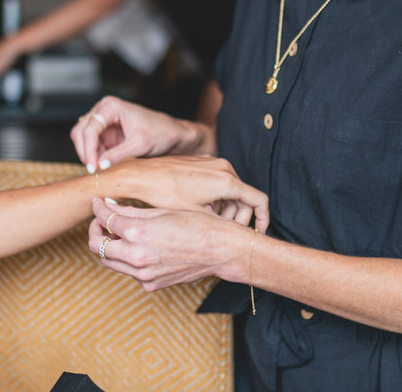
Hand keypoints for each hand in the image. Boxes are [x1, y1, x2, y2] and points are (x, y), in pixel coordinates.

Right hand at [70, 96, 204, 170]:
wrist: (171, 135)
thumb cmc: (160, 133)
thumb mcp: (140, 145)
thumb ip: (118, 155)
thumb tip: (99, 165)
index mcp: (111, 107)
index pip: (90, 128)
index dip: (88, 149)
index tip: (93, 167)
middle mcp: (103, 110)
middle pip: (80, 131)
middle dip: (85, 151)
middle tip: (94, 170)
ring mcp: (102, 121)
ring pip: (81, 138)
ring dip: (87, 154)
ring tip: (99, 168)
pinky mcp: (104, 133)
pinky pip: (90, 145)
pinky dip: (93, 156)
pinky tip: (102, 166)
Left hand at [89, 198, 250, 290]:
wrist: (221, 251)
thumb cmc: (196, 224)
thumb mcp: (161, 211)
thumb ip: (130, 211)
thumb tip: (108, 207)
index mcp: (138, 233)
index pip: (104, 220)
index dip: (97, 209)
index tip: (98, 202)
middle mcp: (136, 257)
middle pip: (97, 246)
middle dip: (96, 231)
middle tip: (103, 221)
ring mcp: (143, 274)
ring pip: (110, 261)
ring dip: (110, 246)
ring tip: (120, 233)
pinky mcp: (150, 285)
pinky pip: (128, 272)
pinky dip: (127, 259)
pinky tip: (140, 247)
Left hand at [113, 155, 268, 232]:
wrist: (139, 175)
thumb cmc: (163, 195)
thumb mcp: (194, 217)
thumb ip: (219, 225)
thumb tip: (229, 239)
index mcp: (227, 181)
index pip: (259, 201)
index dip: (262, 221)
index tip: (256, 235)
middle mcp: (224, 167)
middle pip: (245, 198)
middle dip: (237, 218)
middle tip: (223, 234)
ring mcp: (212, 163)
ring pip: (231, 192)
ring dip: (225, 210)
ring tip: (207, 224)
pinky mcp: (201, 163)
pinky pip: (218, 183)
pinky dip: (215, 199)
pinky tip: (199, 212)